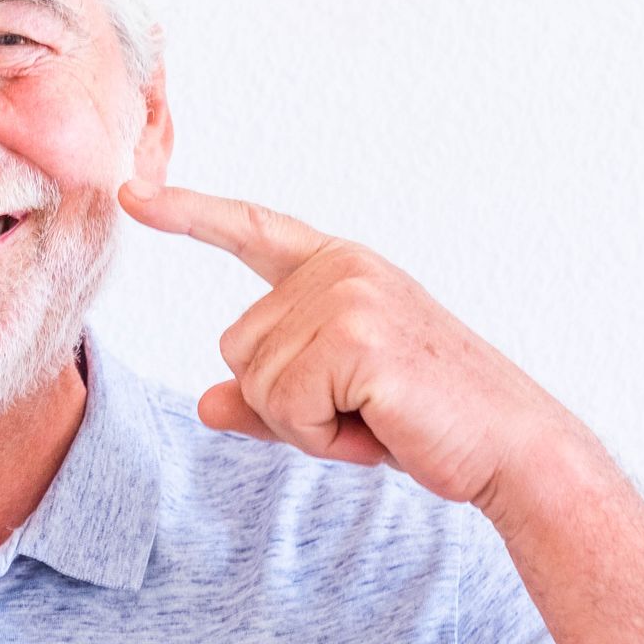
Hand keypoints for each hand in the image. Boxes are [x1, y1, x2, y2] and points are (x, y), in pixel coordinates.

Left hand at [118, 179, 578, 514]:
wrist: (512, 450)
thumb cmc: (426, 422)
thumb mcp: (333, 405)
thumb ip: (269, 399)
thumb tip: (207, 402)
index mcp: (337, 267)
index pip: (250, 229)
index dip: (188, 213)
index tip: (130, 192)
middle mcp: (340, 269)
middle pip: (237, 345)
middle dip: (288, 402)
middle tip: (364, 410)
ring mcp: (348, 298)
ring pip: (256, 380)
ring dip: (307, 423)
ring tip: (376, 417)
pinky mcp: (357, 339)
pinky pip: (286, 406)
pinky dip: (323, 438)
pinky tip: (378, 429)